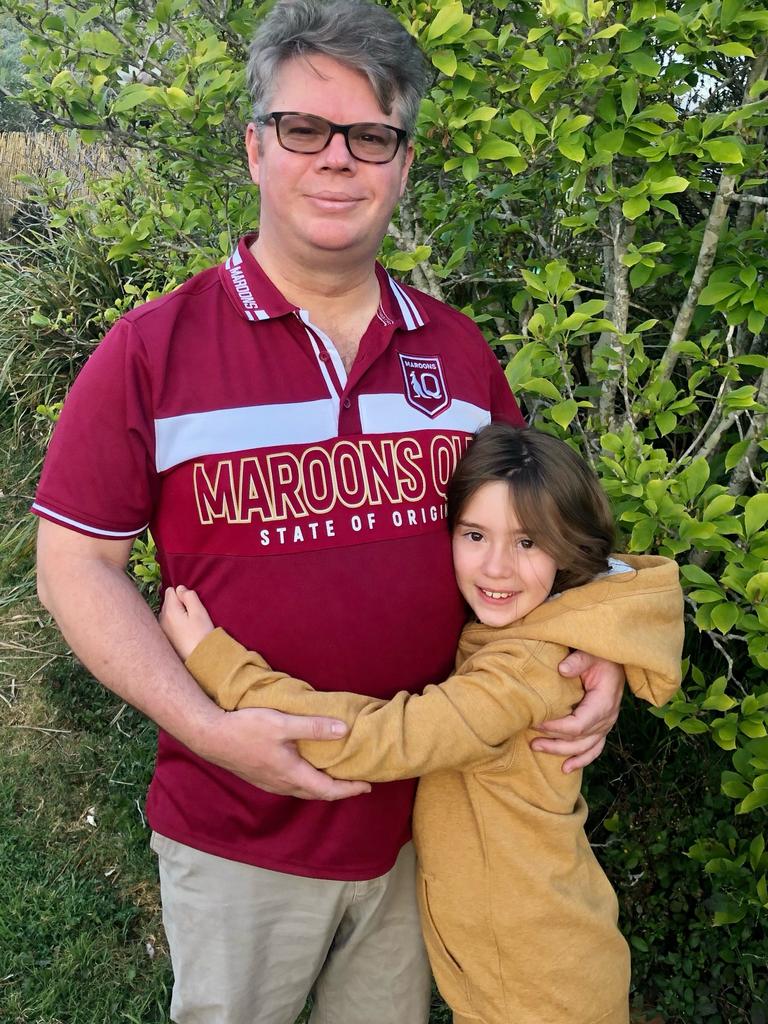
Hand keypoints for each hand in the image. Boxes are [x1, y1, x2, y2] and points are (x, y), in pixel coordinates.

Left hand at [159, 585, 214, 659]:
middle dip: (178, 604)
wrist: (200, 660)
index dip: (183, 594)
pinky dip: (174, 624)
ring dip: (176, 614)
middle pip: (167, 601)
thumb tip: (180, 588)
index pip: (171, 590)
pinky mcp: (164, 638)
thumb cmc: (201, 635)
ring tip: (189, 625)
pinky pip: (167, 623)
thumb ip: (189, 596)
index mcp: (169, 610)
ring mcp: (161, 629)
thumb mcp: (199, 612)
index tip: (192, 605)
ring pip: (167, 613)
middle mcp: (161, 619)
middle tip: (192, 615)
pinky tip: (184, 632)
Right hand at [200, 705, 371, 799]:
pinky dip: (307, 782)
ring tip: (336, 776)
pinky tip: (306, 769)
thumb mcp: (282, 723)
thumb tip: (343, 729)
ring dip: (322, 787)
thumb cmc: (246, 728)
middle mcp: (282, 785)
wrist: (210, 736)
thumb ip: (313, 727)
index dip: (350, 789)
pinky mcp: (261, 777)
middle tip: (357, 783)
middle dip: (339, 790)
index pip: (328, 789)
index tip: (368, 786)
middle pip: (317, 794)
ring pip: (303, 791)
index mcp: (291, 774)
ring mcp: (270, 783)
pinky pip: (291, 786)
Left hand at [531, 652, 623, 772]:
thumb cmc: (600, 656)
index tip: (536, 723)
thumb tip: (562, 669)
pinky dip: (581, 760)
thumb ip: (578, 661)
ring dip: (561, 752)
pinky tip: (566, 768)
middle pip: (578, 740)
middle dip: (553, 742)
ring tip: (537, 748)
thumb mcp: (590, 654)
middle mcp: (606, 719)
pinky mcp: (602, 727)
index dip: (556, 728)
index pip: (578, 725)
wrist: (616, 660)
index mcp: (603, 703)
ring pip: (583, 748)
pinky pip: (593, 749)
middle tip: (531, 741)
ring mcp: (605, 725)